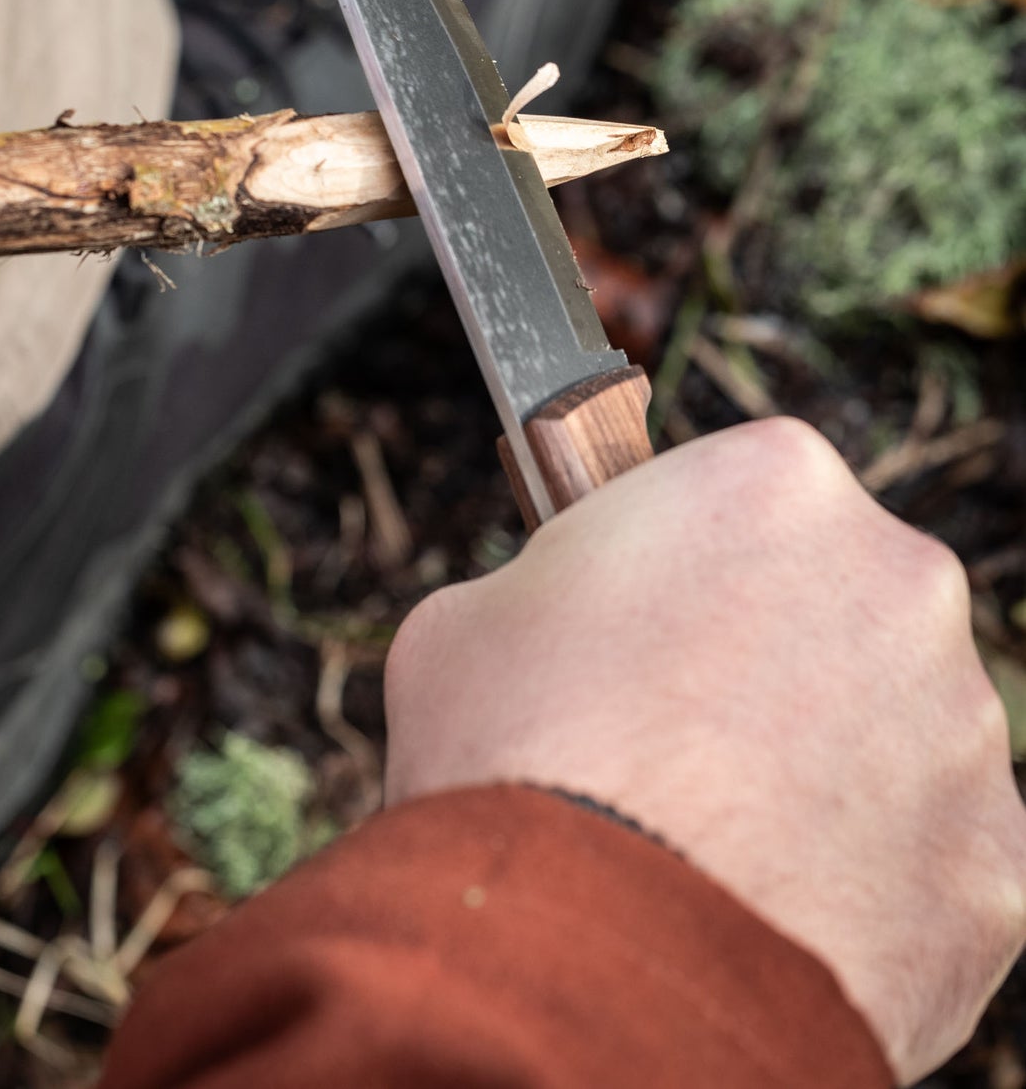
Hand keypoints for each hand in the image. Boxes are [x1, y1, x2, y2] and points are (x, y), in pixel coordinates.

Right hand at [385, 417, 1025, 1083]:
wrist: (580, 960)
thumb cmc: (512, 753)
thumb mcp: (469, 618)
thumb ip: (551, 593)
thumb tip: (566, 629)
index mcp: (772, 482)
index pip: (742, 492)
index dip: (683, 556)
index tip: (642, 612)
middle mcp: (898, 580)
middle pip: (832, 600)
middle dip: (764, 651)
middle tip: (666, 726)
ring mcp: (961, 727)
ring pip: (887, 725)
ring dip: (818, 761)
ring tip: (703, 830)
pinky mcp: (996, 864)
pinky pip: (925, 849)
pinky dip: (860, 871)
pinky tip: (763, 900)